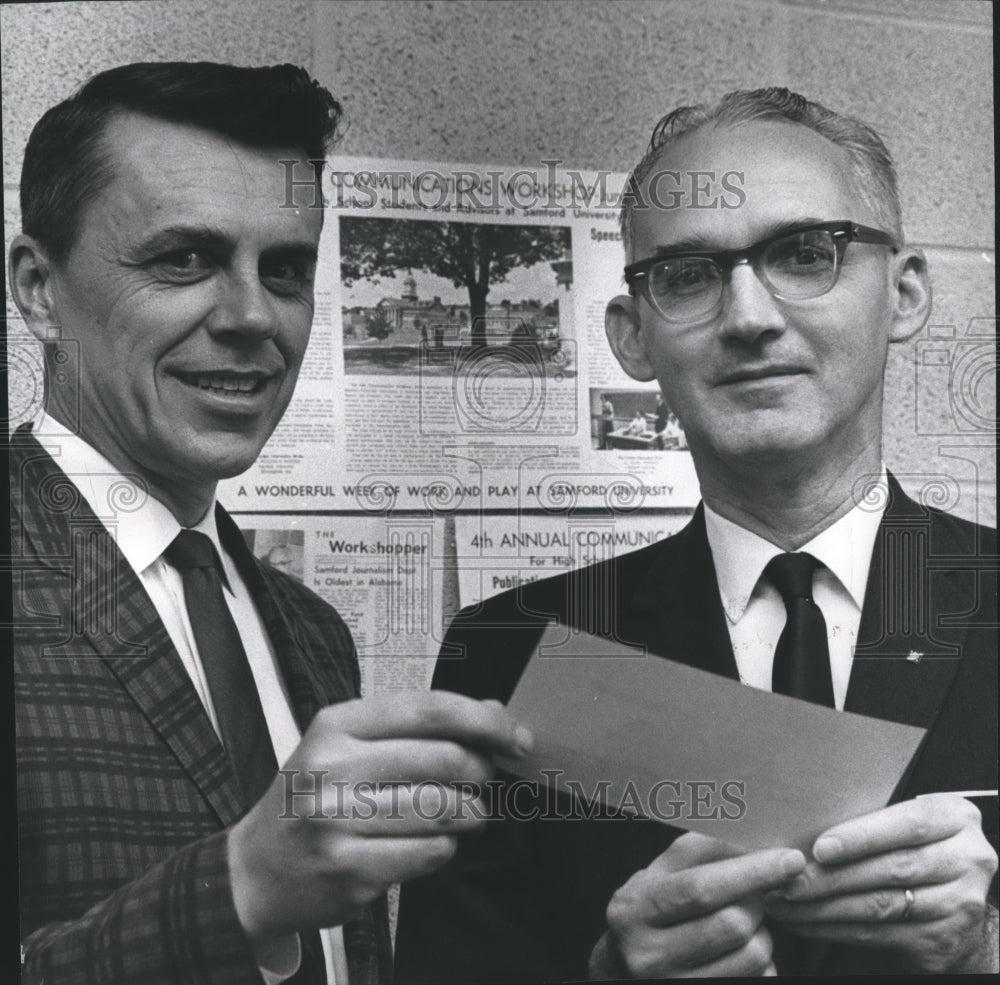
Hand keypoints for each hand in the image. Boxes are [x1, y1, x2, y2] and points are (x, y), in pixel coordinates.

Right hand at [227, 691, 531, 945]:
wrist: (253, 871)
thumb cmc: (310, 799)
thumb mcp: (348, 746)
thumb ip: (417, 726)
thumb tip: (493, 711)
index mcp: (336, 725)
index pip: (429, 709)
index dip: (483, 721)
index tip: (513, 736)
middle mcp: (332, 767)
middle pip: (445, 759)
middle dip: (482, 773)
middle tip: (483, 782)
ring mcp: (337, 821)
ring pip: (444, 809)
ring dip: (470, 814)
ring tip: (464, 814)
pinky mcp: (348, 870)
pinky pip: (429, 853)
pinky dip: (443, 848)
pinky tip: (430, 843)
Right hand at [589, 832, 805, 977]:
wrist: (626, 965)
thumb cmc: (654, 906)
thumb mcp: (662, 872)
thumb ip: (701, 849)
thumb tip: (755, 837)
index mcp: (636, 907)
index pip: (701, 888)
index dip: (751, 871)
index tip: (790, 859)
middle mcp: (649, 953)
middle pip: (733, 925)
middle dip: (758, 902)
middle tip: (756, 892)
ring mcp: (674, 984)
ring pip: (752, 955)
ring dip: (764, 933)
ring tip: (748, 921)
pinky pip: (756, 979)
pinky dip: (764, 962)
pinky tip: (744, 950)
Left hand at [763, 794, 998, 972]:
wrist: (956, 906)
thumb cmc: (915, 851)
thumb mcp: (906, 824)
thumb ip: (873, 819)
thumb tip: (803, 819)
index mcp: (956, 818)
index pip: (908, 824)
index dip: (861, 836)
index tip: (819, 848)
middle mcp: (967, 859)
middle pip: (890, 868)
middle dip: (830, 877)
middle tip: (787, 881)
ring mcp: (959, 904)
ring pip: (880, 904)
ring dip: (824, 906)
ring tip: (786, 903)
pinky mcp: (944, 940)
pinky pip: (879, 933)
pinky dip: (836, 928)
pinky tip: (807, 923)